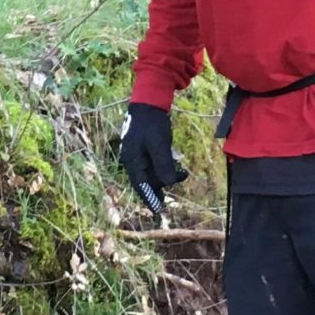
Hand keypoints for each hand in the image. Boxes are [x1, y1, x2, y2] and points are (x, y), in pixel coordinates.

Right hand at [117, 101, 186, 219]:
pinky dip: (164, 168)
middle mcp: (132, 160)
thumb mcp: (159, 145)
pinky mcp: (144, 149)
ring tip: (181, 175)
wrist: (149, 102)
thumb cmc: (152, 123)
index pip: (141, 186)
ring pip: (151, 173)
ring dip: (165, 176)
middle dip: (159, 189)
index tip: (157, 211)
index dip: (149, 199)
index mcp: (132, 161)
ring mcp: (137, 154)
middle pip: (146, 181)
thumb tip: (169, 183)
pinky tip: (176, 167)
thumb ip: (163, 165)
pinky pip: (153, 164)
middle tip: (167, 203)